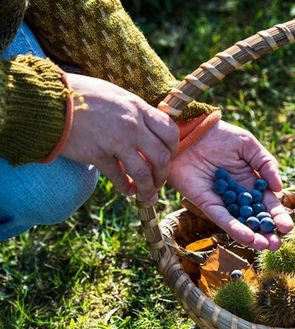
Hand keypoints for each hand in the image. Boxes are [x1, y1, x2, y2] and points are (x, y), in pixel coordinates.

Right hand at [62, 74, 178, 204]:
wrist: (49, 100)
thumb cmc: (81, 95)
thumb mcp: (116, 95)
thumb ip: (135, 112)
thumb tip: (149, 128)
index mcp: (138, 107)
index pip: (170, 132)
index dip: (173, 149)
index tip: (168, 158)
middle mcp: (131, 125)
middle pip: (162, 157)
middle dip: (163, 175)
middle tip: (158, 182)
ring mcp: (115, 141)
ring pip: (143, 173)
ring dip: (148, 188)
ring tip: (147, 195)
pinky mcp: (98, 155)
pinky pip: (119, 178)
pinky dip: (126, 188)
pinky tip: (127, 191)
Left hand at [168, 120, 293, 249]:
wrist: (190, 133)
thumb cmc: (220, 136)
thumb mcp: (248, 146)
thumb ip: (266, 164)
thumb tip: (279, 188)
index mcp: (252, 184)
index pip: (268, 204)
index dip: (277, 216)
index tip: (286, 228)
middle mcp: (239, 197)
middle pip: (256, 219)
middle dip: (267, 232)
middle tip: (277, 244)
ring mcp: (224, 202)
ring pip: (241, 224)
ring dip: (253, 236)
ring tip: (265, 246)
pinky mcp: (207, 204)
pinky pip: (223, 219)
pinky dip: (235, 229)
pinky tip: (247, 238)